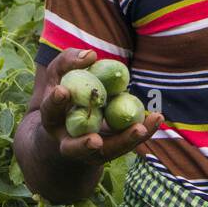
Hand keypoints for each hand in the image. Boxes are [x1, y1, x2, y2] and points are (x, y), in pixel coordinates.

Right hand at [37, 48, 163, 165]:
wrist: (70, 124)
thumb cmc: (64, 92)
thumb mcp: (59, 75)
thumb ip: (68, 62)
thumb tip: (91, 55)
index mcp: (51, 121)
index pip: (51, 111)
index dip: (56, 101)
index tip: (63, 90)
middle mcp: (68, 141)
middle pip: (74, 148)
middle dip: (84, 145)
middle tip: (95, 141)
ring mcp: (91, 151)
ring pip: (107, 151)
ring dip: (124, 141)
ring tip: (140, 128)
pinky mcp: (113, 149)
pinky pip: (129, 142)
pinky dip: (144, 130)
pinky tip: (156, 117)